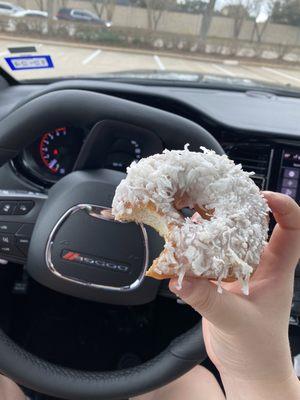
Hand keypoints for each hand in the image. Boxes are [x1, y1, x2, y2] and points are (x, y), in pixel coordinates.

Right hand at [169, 192, 299, 399]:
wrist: (248, 369)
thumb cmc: (258, 350)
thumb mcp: (236, 322)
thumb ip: (208, 300)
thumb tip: (180, 279)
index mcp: (277, 270)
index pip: (292, 230)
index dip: (284, 208)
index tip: (264, 195)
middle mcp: (259, 266)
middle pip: (254, 227)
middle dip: (238, 209)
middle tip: (216, 196)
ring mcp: (239, 273)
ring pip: (228, 241)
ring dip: (213, 228)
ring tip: (194, 213)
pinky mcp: (221, 282)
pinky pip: (209, 258)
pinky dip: (196, 250)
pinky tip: (182, 244)